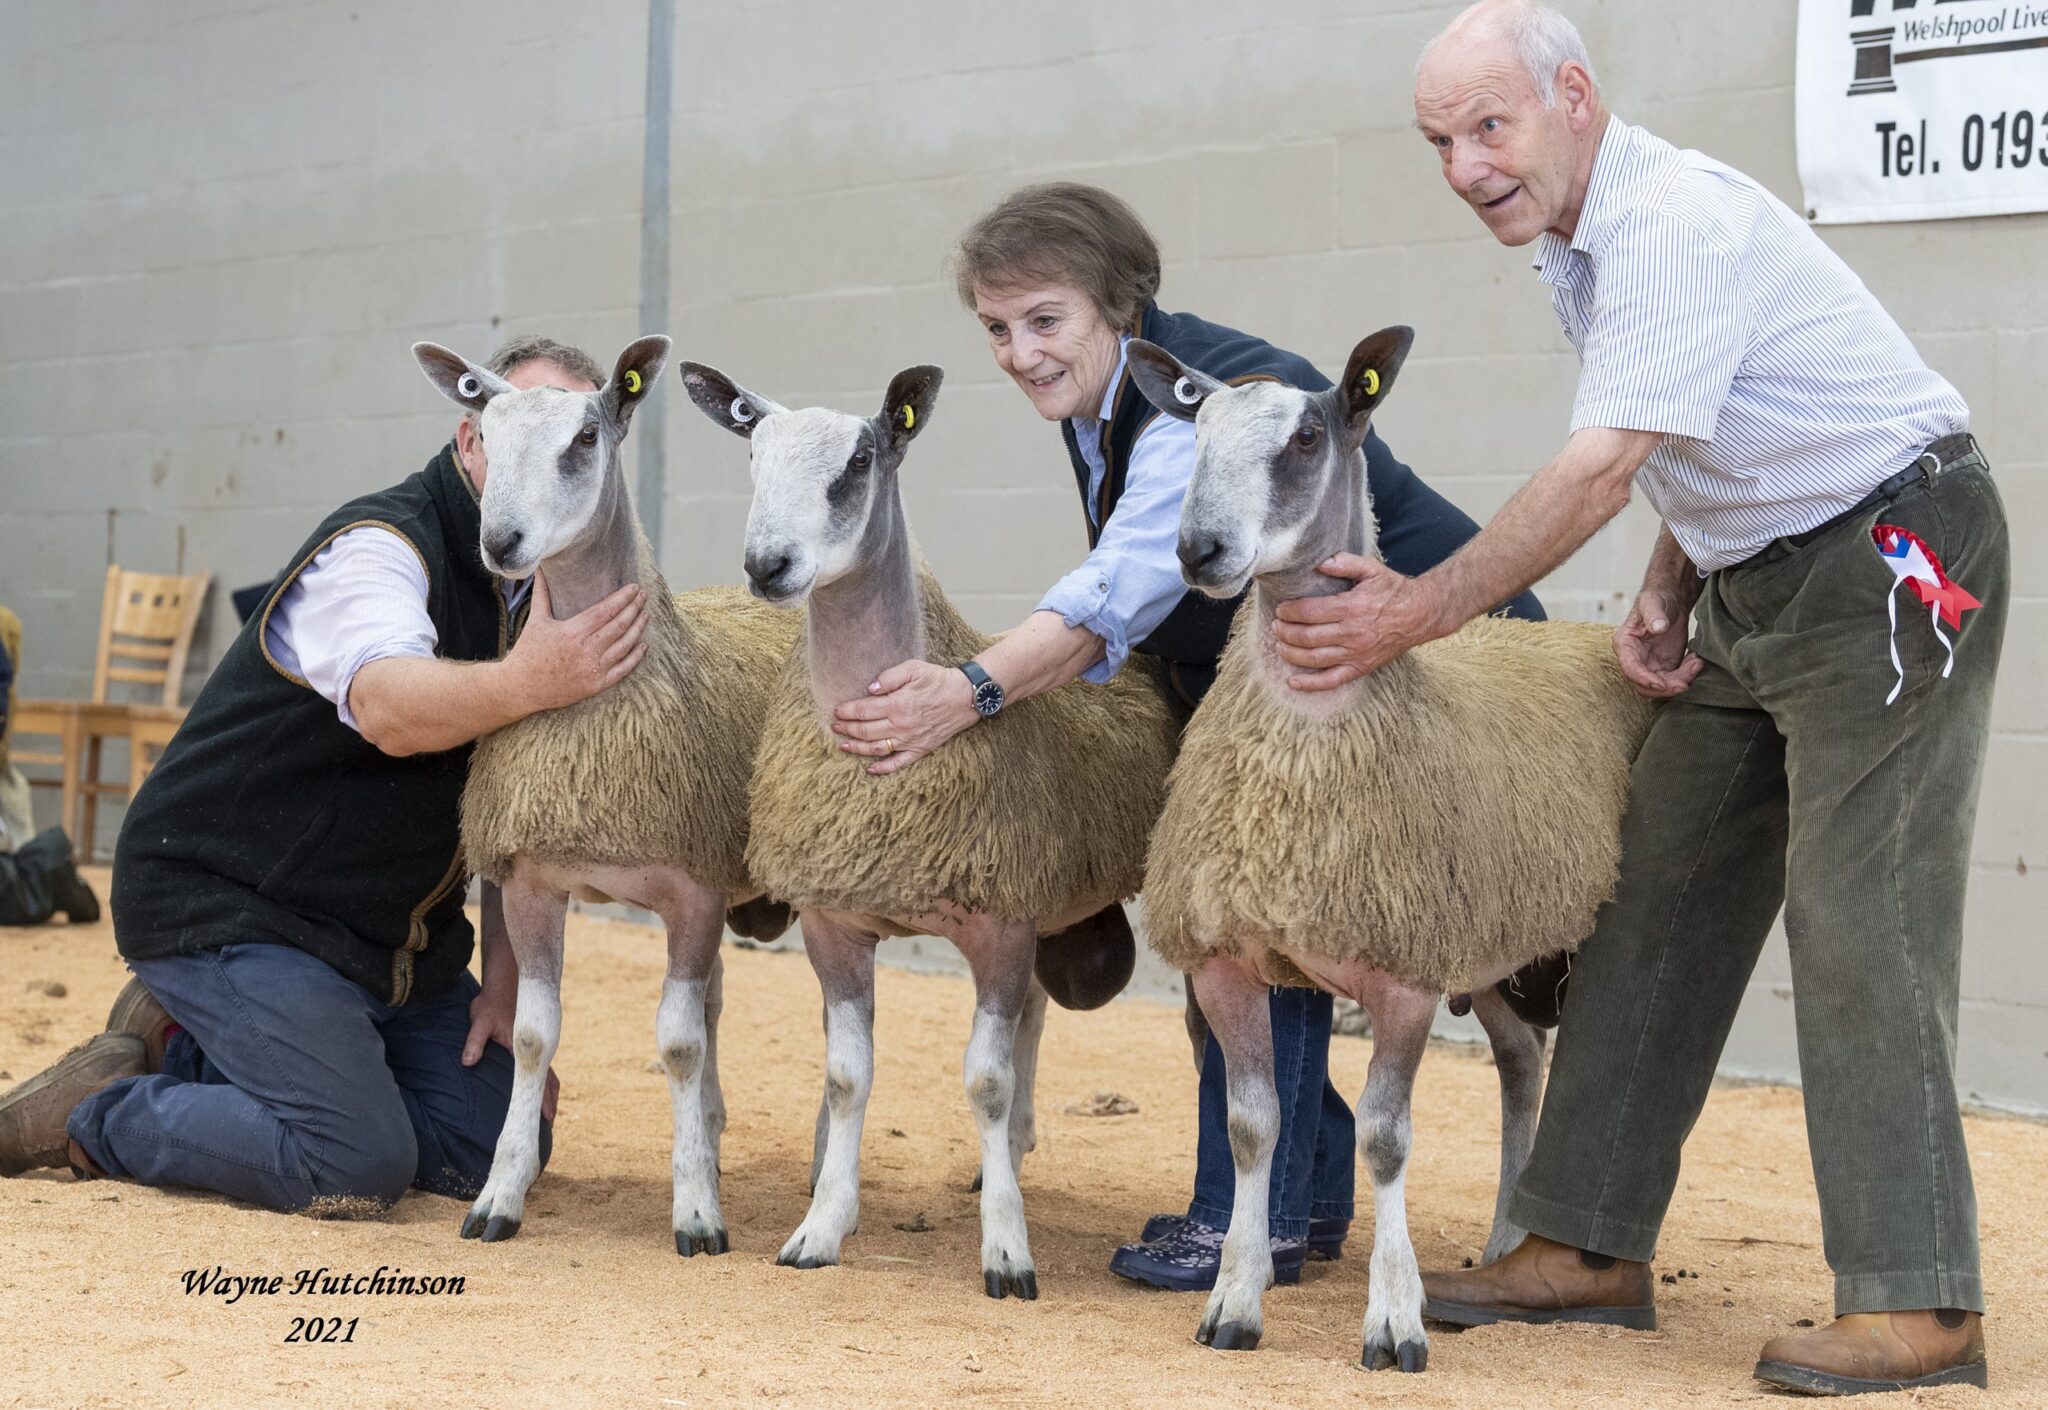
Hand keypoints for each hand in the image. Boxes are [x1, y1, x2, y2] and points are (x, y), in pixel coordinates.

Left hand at [465, 980, 559, 1120]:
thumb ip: (474, 1042)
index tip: (545, 1116)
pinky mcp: (533, 1045)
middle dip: (550, 1102)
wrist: (506, 983)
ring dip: (549, 1093)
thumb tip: (468, 1062)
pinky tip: (540, 1091)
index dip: (541, 1099)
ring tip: (547, 1113)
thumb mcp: (480, 1022)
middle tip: (548, 1124)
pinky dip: (546, 1082)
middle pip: (549, 1080)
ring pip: (549, 1074)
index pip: (536, 1078)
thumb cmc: (491, 1003)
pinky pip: (544, 1067)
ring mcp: (536, 1047)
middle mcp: (535, 1049)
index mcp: (523, 1047)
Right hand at [502, 573, 647, 713]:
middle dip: (635, 608)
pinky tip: (643, 645)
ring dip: (638, 629)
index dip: (623, 598)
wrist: (522, 687)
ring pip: (625, 646)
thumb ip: (542, 593)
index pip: (606, 610)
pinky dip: (635, 657)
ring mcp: (593, 668)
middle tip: (644, 596)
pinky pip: (623, 670)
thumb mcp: (536, 620)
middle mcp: (586, 649)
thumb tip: (540, 568)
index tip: (635, 588)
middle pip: (619, 625)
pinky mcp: (596, 685)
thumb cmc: (528, 652)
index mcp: (573, 631)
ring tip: (645, 615)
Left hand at [831, 659, 980, 775]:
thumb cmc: (938, 680)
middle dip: (847, 729)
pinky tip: (870, 770)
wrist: (965, 697)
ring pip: (877, 748)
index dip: (847, 711)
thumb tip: (869, 689)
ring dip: (857, 748)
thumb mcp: (914, 668)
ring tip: (843, 745)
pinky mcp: (920, 749)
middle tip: (835, 726)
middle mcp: (901, 725)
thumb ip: (889, 677)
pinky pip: (899, 763)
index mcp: (897, 704)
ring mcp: (910, 739)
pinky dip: (883, 768)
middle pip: (866, 730)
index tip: (837, 710)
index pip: (863, 710)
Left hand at [1271, 554, 1447, 691]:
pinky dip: (1310, 684)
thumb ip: (1345, 563)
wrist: (1421, 615)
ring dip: (1291, 654)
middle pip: (1308, 636)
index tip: (1280, 609)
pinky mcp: (1361, 667)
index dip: (1290, 611)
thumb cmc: (1394, 590)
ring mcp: (1356, 653)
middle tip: (1275, 626)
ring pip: (1314, 658)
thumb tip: (1319, 563)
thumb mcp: (1372, 569)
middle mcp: (1352, 633)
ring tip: (1279, 645)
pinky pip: (1332, 680)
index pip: (1310, 611)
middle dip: (1285, 632)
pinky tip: (1293, 682)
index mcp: (1352, 607)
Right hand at [1613, 585, 1703, 698]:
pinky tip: (1696, 660)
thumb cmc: (1657, 598)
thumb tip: (1658, 628)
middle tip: (1686, 681)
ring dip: (1680, 680)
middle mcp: (1634, 659)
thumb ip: (1654, 615)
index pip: (1630, 669)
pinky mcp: (1665, 667)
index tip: (1661, 683)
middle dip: (1666, 687)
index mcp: (1625, 644)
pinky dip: (1687, 675)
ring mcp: (1650, 665)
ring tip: (1696, 662)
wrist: (1671, 600)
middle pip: (1644, 685)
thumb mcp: (1653, 602)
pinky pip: (1675, 680)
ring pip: (1661, 686)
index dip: (1644, 679)